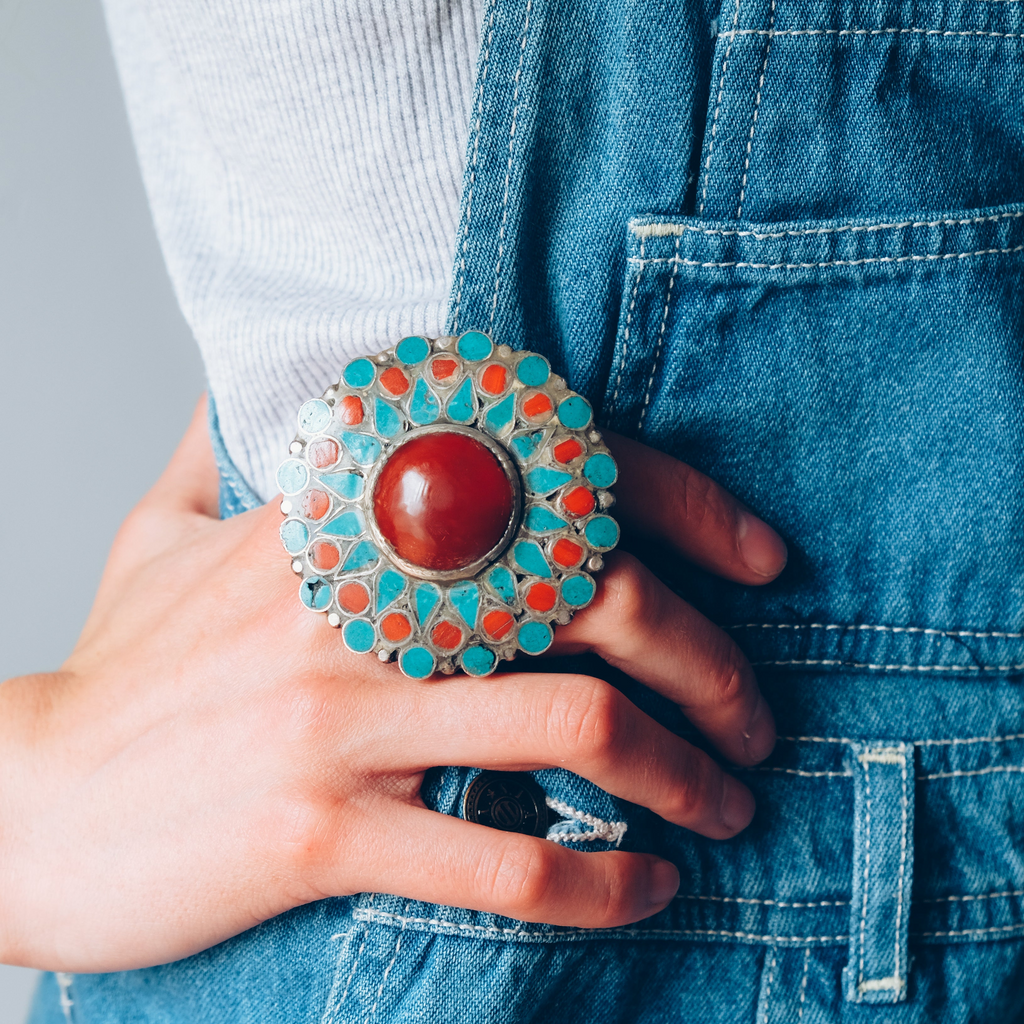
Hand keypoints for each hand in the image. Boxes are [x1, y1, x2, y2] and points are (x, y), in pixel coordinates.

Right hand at [0, 399, 784, 971]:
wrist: (24, 805)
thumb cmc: (125, 671)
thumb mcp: (165, 531)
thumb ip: (225, 444)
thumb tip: (239, 376)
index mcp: (336, 519)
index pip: (551, 471)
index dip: (680, 502)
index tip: (756, 560)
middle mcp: (350, 602)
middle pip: (595, 597)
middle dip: (711, 660)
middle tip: (756, 712)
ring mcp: (337, 717)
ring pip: (575, 728)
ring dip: (684, 771)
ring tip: (728, 802)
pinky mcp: (318, 833)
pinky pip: (503, 861)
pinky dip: (602, 881)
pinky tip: (647, 888)